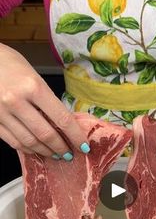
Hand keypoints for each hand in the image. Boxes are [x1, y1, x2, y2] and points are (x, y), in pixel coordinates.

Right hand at [0, 44, 89, 159]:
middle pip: (46, 134)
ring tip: (55, 154)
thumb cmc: (9, 64)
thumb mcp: (33, 76)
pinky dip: (28, 149)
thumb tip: (63, 123)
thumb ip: (47, 99)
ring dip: (46, 152)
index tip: (83, 146)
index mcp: (33, 86)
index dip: (75, 136)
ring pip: (30, 142)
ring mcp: (2, 113)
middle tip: (69, 154)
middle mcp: (17, 101)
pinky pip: (14, 142)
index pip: (62, 118)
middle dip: (61, 147)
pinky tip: (37, 150)